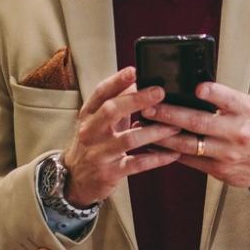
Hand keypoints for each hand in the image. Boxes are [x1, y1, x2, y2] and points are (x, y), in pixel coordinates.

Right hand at [59, 67, 184, 207]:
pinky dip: (157, 158)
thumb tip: (137, 80)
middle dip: (137, 100)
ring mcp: (99, 153)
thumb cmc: (94, 143)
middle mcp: (90, 132)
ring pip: (129, 139)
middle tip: (160, 92)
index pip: (100, 93)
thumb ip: (116, 103)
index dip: (117, 80)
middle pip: (111, 111)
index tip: (134, 70)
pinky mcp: (109, 173)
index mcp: (88, 115)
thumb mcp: (99, 122)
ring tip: (175, 126)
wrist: (74, 179)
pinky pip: (137, 164)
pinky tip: (173, 153)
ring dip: (155, 131)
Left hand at [141, 81, 249, 191]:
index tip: (198, 88)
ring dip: (162, 135)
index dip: (214, 93)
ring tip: (143, 125)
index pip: (229, 99)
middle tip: (149, 107)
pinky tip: (154, 145)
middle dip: (170, 114)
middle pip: (199, 122)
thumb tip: (194, 87)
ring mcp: (226, 153)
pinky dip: (169, 152)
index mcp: (246, 111)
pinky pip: (189, 160)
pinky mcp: (218, 169)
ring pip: (188, 144)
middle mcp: (237, 132)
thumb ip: (227, 98)